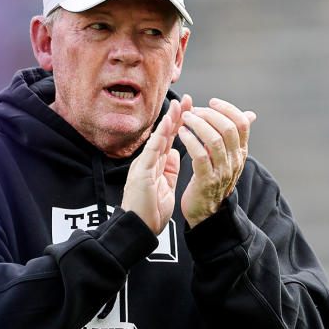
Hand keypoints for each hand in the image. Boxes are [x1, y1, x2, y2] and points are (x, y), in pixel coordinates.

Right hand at [121, 97, 191, 234]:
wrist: (138, 230)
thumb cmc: (150, 212)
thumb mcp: (165, 186)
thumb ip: (170, 169)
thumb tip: (177, 153)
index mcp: (155, 165)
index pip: (169, 140)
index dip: (180, 124)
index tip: (190, 109)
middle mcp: (148, 162)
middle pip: (164, 135)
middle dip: (176, 116)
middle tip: (187, 99)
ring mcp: (144, 166)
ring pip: (157, 140)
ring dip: (169, 121)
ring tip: (178, 105)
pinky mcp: (141, 174)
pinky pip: (152, 152)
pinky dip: (159, 137)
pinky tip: (167, 125)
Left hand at [178, 98, 256, 226]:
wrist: (207, 212)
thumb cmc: (213, 180)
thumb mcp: (229, 157)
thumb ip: (235, 136)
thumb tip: (250, 115)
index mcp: (240, 152)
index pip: (241, 123)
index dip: (227, 109)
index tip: (212, 102)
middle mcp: (235, 161)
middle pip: (228, 128)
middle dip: (209, 114)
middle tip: (194, 111)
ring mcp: (222, 171)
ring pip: (214, 140)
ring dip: (197, 124)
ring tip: (185, 118)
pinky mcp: (206, 180)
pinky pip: (199, 155)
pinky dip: (189, 140)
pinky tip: (181, 133)